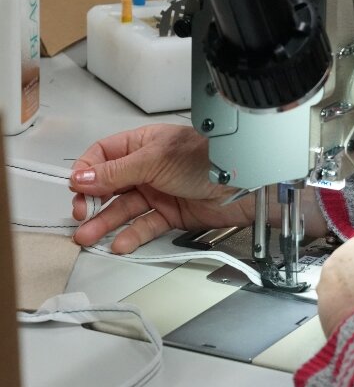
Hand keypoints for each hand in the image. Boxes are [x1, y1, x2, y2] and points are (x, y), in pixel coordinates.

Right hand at [70, 124, 255, 252]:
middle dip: (92, 201)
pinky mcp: (172, 214)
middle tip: (80, 216)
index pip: (104, 156)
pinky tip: (119, 242)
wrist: (243, 183)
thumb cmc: (205, 158)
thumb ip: (117, 171)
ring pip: (125, 208)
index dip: (88, 172)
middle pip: (110, 186)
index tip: (76, 188)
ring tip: (88, 236)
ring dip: (105, 222)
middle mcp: (149, 167)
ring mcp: (160, 191)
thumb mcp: (155, 159)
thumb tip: (82, 177)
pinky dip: (132, 234)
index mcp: (143, 144)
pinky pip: (145, 225)